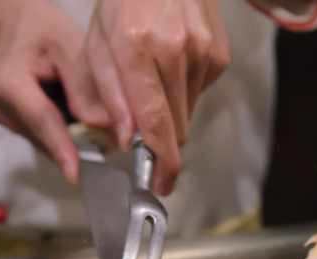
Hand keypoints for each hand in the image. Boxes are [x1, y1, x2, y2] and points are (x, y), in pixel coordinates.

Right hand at [0, 0, 109, 184]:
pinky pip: (47, 135)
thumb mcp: (67, 45)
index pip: (42, 120)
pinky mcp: (15, 125)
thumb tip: (103, 126)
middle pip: (48, 135)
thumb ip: (84, 86)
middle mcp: (3, 106)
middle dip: (81, 142)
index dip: (62, 147)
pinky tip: (70, 107)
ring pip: (50, 139)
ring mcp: (6, 119)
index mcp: (9, 82)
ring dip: (74, 134)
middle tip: (114, 137)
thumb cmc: (38, 31)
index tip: (76, 173)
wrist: (9, 28)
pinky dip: (65, 128)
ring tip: (89, 108)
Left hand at [84, 0, 230, 195]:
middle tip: (145, 138)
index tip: (161, 182)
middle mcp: (175, 50)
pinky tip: (171, 65)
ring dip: (170, 111)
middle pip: (176, 125)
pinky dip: (184, 90)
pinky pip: (200, 92)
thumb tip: (128, 139)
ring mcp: (202, 51)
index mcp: (136, 48)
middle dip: (161, 140)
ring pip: (188, 112)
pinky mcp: (218, 53)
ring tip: (153, 79)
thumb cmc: (123, 2)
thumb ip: (110, 96)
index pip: (155, 122)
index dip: (160, 161)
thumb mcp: (98, 44)